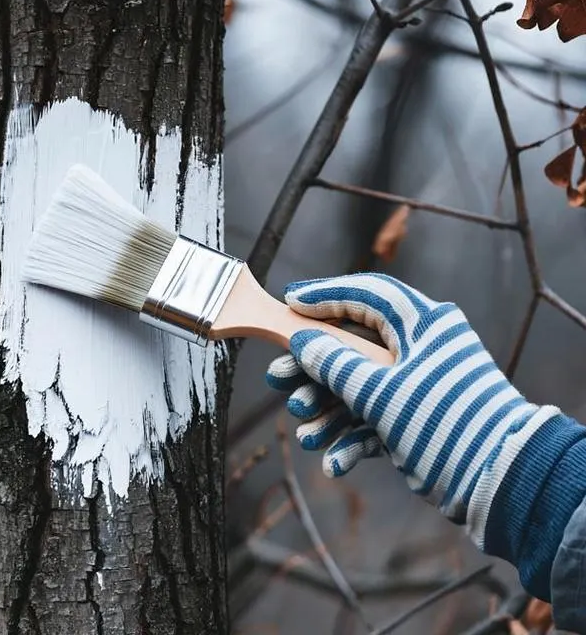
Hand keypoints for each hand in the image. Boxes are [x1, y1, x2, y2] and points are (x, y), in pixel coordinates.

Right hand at [265, 273, 556, 526]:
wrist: (501, 484)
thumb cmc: (447, 425)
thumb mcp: (382, 393)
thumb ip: (336, 365)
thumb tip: (303, 343)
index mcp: (423, 324)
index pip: (367, 294)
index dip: (325, 296)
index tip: (289, 302)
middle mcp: (420, 350)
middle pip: (352, 347)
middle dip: (312, 370)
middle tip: (277, 379)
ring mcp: (417, 387)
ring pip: (358, 389)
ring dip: (327, 413)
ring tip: (306, 433)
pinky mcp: (416, 422)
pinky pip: (373, 422)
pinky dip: (352, 441)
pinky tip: (335, 462)